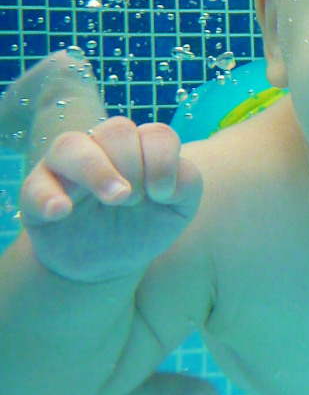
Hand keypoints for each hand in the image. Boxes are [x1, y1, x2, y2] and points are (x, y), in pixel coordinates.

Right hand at [19, 117, 201, 282]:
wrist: (107, 263)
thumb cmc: (143, 226)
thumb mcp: (177, 210)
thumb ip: (188, 185)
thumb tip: (169, 180)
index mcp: (139, 148)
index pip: (155, 133)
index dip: (163, 160)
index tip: (163, 195)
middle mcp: (102, 149)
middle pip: (116, 130)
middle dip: (132, 163)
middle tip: (133, 200)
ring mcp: (66, 168)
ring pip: (71, 145)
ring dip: (96, 170)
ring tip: (115, 199)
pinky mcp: (38, 193)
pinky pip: (35, 185)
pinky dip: (48, 196)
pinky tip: (61, 211)